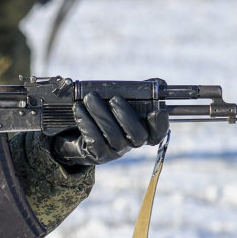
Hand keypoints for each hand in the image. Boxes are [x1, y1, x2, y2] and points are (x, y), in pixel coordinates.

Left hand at [50, 92, 168, 166]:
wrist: (76, 131)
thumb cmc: (104, 112)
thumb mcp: (120, 101)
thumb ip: (138, 92)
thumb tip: (159, 82)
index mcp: (141, 129)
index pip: (157, 133)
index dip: (160, 124)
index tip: (156, 111)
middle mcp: (131, 143)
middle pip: (137, 136)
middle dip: (126, 115)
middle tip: (114, 98)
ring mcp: (115, 151)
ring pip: (113, 136)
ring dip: (101, 114)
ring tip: (90, 98)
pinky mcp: (97, 155)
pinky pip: (94, 141)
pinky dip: (86, 123)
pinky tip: (79, 109)